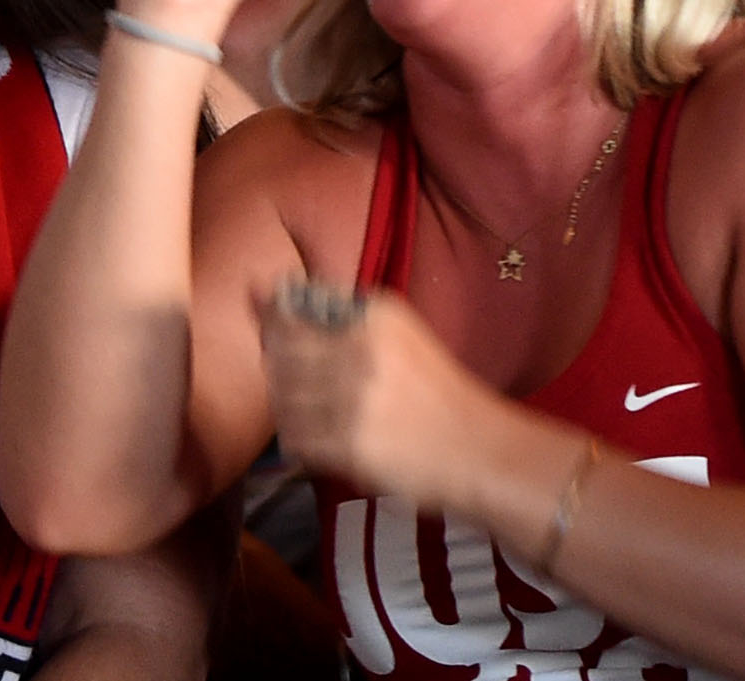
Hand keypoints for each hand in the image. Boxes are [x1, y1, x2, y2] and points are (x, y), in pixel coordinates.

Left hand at [260, 285, 503, 507]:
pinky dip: (300, 441)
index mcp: (373, 317)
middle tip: (290, 379)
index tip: (263, 324)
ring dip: (288, 407)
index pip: (293, 315)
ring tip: (309, 413)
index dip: (269, 321)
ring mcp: (353, 400)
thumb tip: (270, 296)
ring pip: (284, 400)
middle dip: (277, 369)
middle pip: (281, 357)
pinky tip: (317, 440)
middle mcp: (360, 351)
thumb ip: (345, 319)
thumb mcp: (400, 335)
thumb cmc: (438, 392)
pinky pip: (299, 439)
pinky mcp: (351, 444)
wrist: (480, 448)